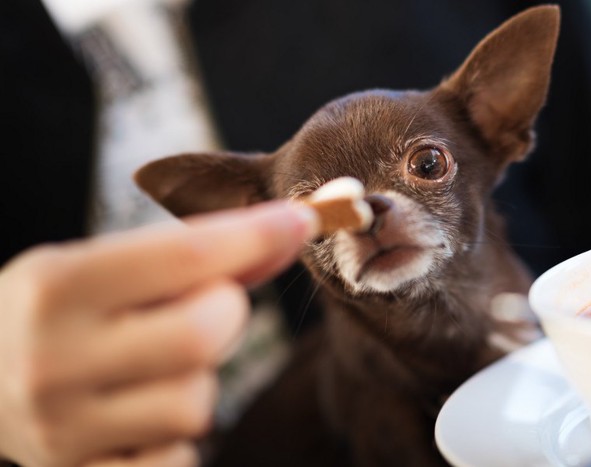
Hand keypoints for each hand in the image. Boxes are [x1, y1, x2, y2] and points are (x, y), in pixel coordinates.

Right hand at [0, 201, 317, 466]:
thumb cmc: (61, 312)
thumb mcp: (102, 267)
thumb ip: (193, 254)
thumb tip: (288, 231)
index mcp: (58, 285)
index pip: (185, 256)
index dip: (256, 235)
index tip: (301, 220)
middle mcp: (53, 359)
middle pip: (203, 335)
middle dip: (226, 313)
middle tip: (204, 307)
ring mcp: (64, 431)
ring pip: (195, 403)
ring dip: (198, 378)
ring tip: (156, 367)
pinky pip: (179, 459)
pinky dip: (178, 434)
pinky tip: (142, 414)